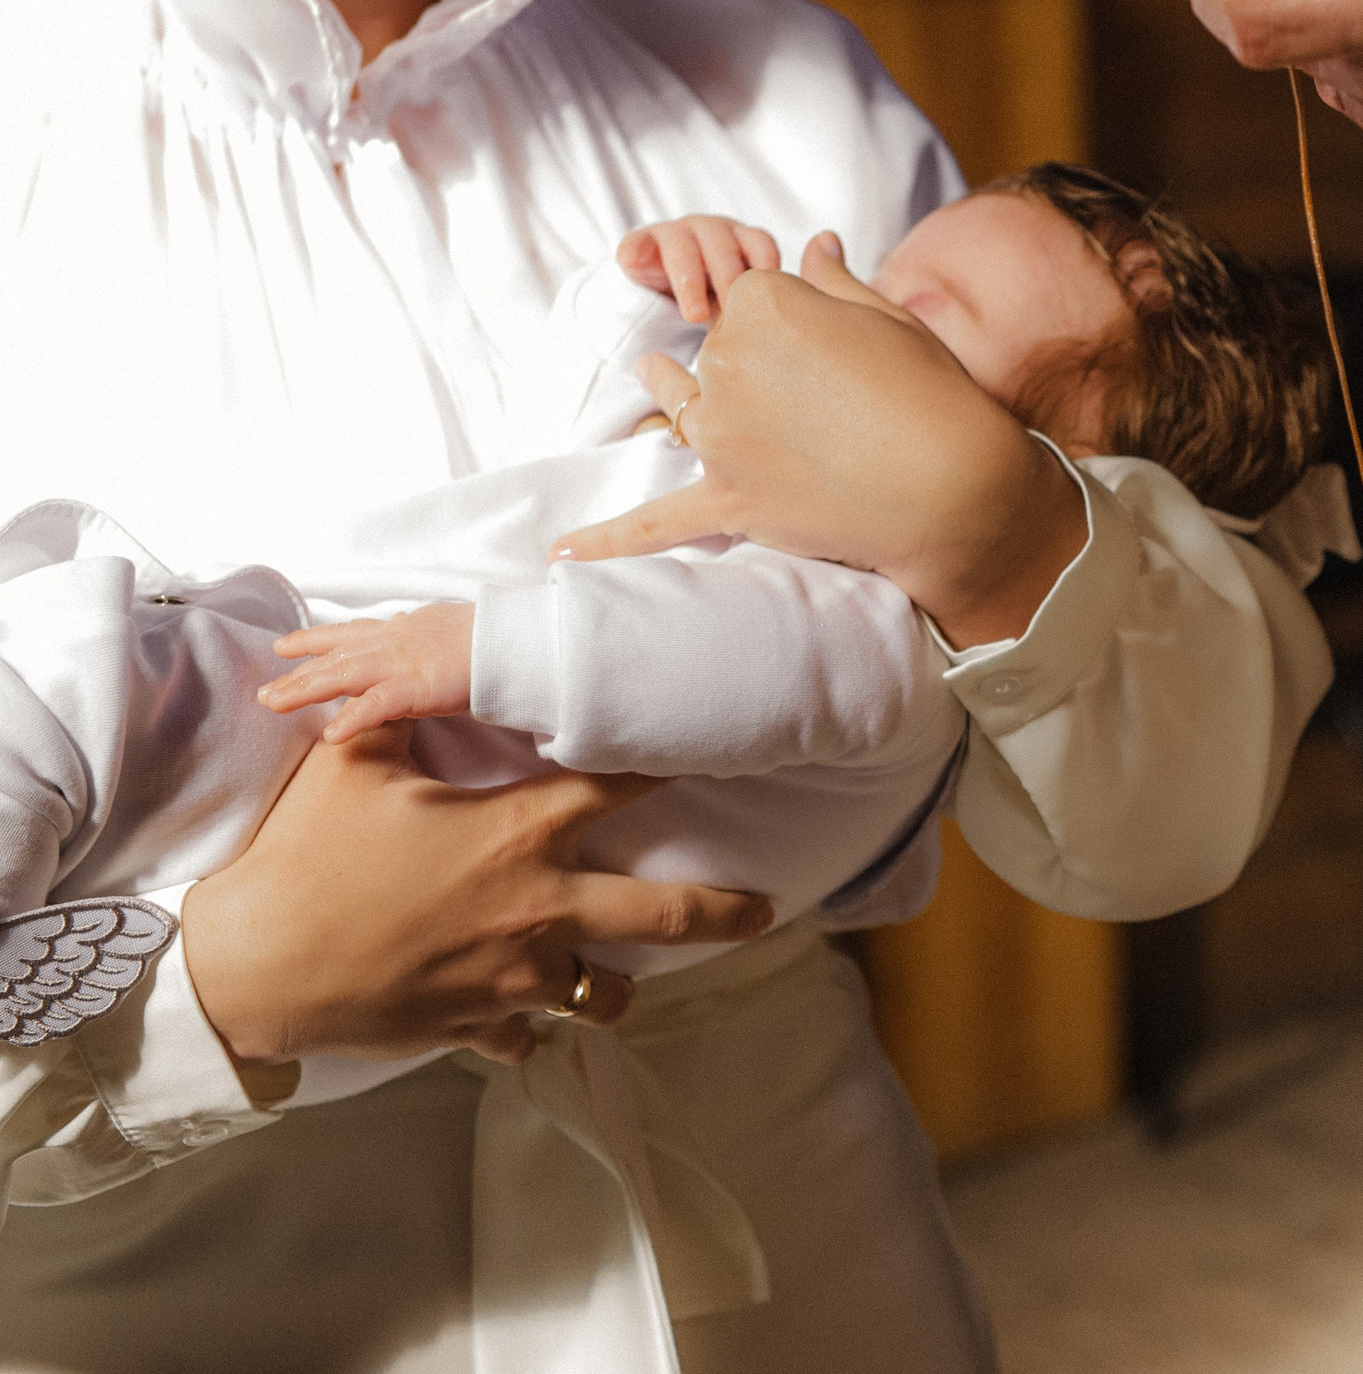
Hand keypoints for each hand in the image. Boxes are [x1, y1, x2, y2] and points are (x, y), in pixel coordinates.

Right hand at [184, 725, 773, 1065]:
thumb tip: (406, 665)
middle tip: (765, 911)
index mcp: (519, 834)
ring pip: (605, 995)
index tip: (713, 748)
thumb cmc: (306, 856)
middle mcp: (539, 909)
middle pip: (666, 915)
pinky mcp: (482, 1025)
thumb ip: (399, 714)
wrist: (258, 967)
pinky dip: (530, 1028)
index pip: (621, 786)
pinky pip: (530, 1037)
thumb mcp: (355, 765)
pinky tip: (522, 1016)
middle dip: (726, 912)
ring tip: (621, 978)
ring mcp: (517, 976)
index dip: (669, 761)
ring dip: (616, 985)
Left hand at [261, 603, 475, 742]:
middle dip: (297, 674)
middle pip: (334, 656)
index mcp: (404, 630)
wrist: (513, 637)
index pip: (351, 633)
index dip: (315, 639)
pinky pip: (375, 705)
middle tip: (264, 691)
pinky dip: (351, 721)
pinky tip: (330, 737)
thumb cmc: (492, 637)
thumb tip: (420, 642)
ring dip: (304, 690)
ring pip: (341, 675)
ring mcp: (402, 663)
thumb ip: (426, 639)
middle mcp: (394, 642)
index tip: (285, 645)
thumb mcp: (449, 631)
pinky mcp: (417, 686)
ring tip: (272, 705)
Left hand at [554, 234, 1087, 649]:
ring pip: (682, 409)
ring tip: (649, 381)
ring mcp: (723, 435)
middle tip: (815, 396)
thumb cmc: (932, 394)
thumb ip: (837, 283)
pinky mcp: (730, 499)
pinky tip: (560, 551)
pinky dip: (606, 540)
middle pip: (715, 354)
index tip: (826, 345)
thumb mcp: (889, 321)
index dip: (788, 320)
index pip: (748, 298)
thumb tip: (813, 246)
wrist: (951, 487)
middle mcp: (729, 362)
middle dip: (748, 365)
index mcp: (766, 305)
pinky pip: (656, 521)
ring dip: (671, 398)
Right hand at [619, 216, 785, 324]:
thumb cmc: (725, 310)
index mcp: (745, 244)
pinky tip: (630, 263)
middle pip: (723, 244)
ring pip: (683, 245)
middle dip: (728, 276)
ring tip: (693, 315)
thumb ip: (779, 306)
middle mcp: (713, 234)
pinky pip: (637, 243)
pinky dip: (635, 249)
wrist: (675, 305)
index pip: (760, 246)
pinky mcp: (641, 246)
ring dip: (689, 278)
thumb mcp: (753, 310)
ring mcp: (677, 236)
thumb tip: (817, 315)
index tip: (771, 298)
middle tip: (733, 312)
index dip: (764, 268)